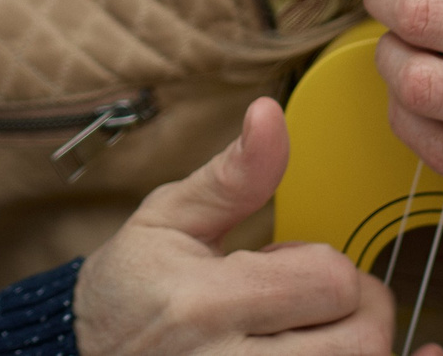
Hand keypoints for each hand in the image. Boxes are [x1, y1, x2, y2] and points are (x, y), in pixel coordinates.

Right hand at [76, 98, 415, 355]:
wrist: (81, 355)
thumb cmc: (130, 290)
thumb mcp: (168, 218)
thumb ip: (233, 175)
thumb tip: (270, 112)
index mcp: (205, 303)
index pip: (328, 280)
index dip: (329, 265)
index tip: (294, 264)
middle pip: (360, 343)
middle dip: (361, 312)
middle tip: (323, 302)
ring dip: (357, 349)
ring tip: (315, 333)